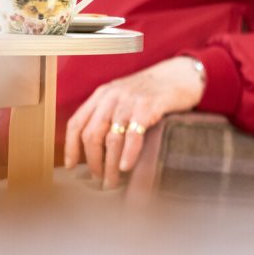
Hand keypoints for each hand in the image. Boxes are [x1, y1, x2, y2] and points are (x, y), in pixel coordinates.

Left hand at [64, 57, 205, 188]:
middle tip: (99, 178)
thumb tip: (98, 148)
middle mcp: (112, 96)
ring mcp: (130, 101)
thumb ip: (110, 113)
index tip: (71, 166)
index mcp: (103, 94)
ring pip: (111, 138)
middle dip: (93, 162)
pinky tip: (126, 166)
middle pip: (92, 134)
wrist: (182, 74)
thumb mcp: (125, 96)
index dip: (71, 147)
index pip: (76, 122)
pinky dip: (128, 153)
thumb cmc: (154, 90)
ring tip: (113, 180)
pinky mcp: (149, 106)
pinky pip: (133, 135)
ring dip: (109, 164)